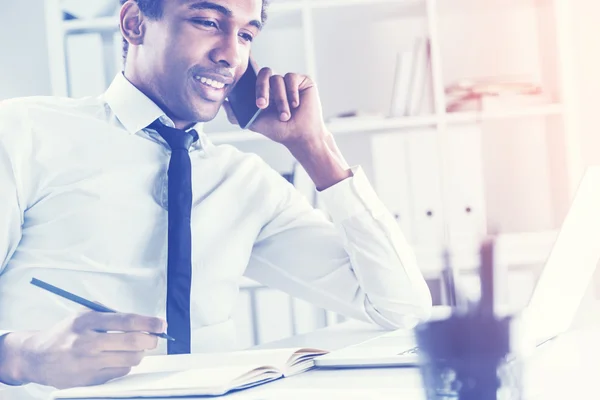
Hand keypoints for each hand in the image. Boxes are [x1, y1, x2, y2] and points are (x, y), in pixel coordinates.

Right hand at [0, 310, 165, 388]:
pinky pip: (120, 372)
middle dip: (151, 339)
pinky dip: (125, 365)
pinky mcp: (88, 380)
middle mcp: (87, 342)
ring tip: (134, 348)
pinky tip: (116, 359)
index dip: (149, 322)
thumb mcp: (83, 315)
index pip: (126, 321)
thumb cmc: (66, 333)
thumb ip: (111, 315)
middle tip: (155, 337)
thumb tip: (145, 321)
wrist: (36, 357)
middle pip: (133, 342)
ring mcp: (88, 363)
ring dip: (139, 353)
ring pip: (130, 360)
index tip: (162, 323)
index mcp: (87, 321)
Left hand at [223, 68, 326, 148]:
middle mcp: (275, 84)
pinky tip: (295, 105)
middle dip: (261, 89)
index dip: (249, 76)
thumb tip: (224, 103)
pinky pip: (292, 78)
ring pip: (278, 79)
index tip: (247, 83)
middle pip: (264, 74)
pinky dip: (291, 92)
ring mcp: (288, 82)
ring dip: (280, 100)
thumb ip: (237, 114)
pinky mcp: (302, 81)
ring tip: (285, 116)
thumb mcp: (254, 123)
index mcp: (264, 90)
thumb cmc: (279, 130)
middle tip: (262, 105)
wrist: (299, 136)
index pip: (253, 76)